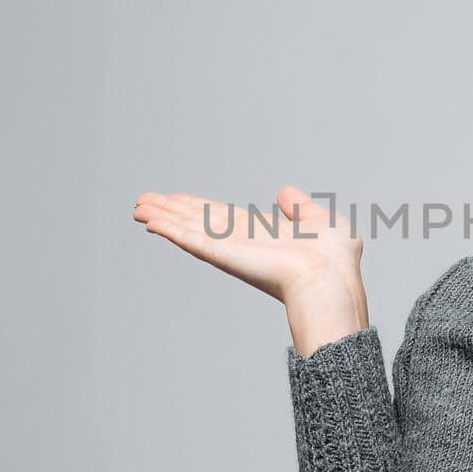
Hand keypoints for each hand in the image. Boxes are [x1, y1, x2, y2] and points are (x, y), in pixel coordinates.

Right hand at [132, 185, 363, 305]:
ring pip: (188, 229)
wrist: (330, 277)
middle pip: (198, 222)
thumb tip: (285, 194)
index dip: (198, 208)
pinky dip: (169, 228)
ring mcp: (230, 249)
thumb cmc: (334, 259)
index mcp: (263, 236)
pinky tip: (149, 220)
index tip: (177, 200)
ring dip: (162, 217)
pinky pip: (191, 239)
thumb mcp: (321, 221)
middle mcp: (242, 243)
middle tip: (144, 201)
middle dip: (172, 211)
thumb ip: (301, 208)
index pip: (222, 219)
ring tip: (138, 207)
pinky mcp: (223, 254)